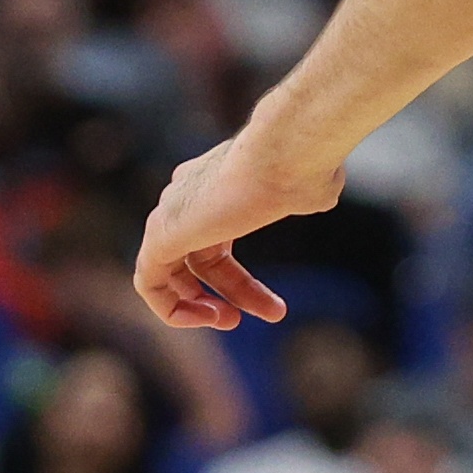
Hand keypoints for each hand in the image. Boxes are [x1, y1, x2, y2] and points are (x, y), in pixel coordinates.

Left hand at [132, 128, 341, 329]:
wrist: (289, 150)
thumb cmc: (305, 165)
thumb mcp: (310, 181)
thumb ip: (308, 189)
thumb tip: (323, 188)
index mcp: (218, 181)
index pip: (217, 244)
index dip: (239, 283)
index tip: (272, 307)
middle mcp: (190, 192)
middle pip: (199, 259)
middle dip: (226, 293)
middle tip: (254, 316)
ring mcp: (172, 210)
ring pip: (170, 272)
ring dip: (197, 306)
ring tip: (231, 322)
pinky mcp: (161, 232)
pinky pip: (149, 281)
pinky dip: (171, 308)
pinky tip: (205, 318)